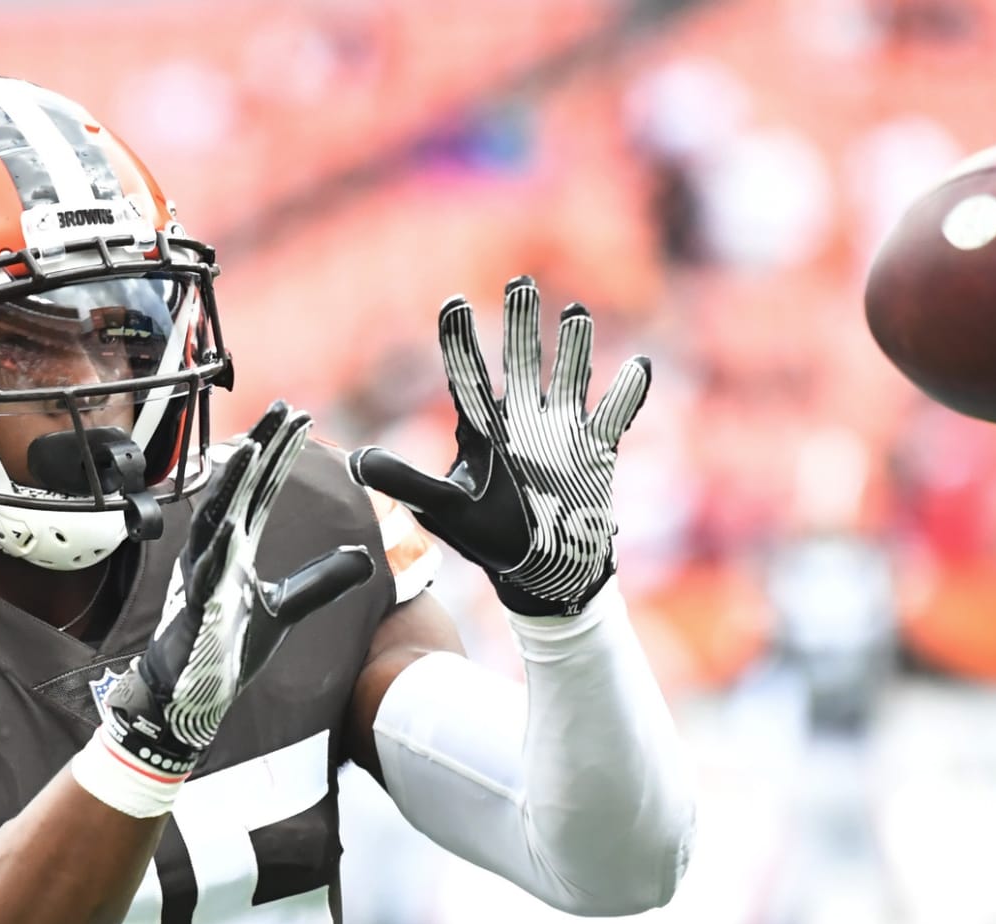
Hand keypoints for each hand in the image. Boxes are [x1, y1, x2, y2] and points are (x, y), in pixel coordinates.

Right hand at [101, 400, 374, 776]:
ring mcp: (203, 571)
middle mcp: (217, 548)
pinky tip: (232, 521)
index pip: (264, 488)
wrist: (190, 692)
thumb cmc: (228, 645)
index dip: (282, 454)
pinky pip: (206, 566)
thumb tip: (365, 557)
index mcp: (236, 544)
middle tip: (284, 408)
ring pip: (217, 515)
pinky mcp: (196, 602)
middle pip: (242, 488)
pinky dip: (218, 542)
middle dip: (262, 447)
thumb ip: (322, 580)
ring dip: (237, 482)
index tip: (302, 419)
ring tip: (257, 447)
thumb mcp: (287, 607)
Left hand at [349, 276, 649, 615]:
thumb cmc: (489, 537)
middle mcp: (521, 421)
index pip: (468, 377)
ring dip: (574, 347)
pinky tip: (638, 365)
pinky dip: (628, 393)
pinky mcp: (595, 450)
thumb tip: (357, 461)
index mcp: (483, 430)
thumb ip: (405, 481)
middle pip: (521, 361)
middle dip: (522, 323)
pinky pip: (616, 415)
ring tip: (575, 313)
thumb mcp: (444, 509)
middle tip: (521, 282)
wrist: (540, 568)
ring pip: (569, 376)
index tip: (454, 302)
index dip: (461, 340)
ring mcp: (561, 431)